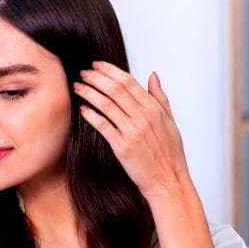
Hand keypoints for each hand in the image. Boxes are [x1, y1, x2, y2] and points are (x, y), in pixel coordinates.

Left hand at [74, 61, 191, 199]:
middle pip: (116, 89)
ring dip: (90, 93)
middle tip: (83, 73)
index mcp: (155, 109)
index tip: (97, 65)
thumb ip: (160, 97)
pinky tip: (82, 109)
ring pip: (107, 104)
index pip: (129, 82)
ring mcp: (133, 132)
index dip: (110, 71)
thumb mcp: (171, 122)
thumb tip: (153, 76)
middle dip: (96, 78)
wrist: (168, 182)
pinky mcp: (123, 147)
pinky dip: (91, 115)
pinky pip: (104, 126)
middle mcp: (144, 118)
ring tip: (78, 86)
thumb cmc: (170, 155)